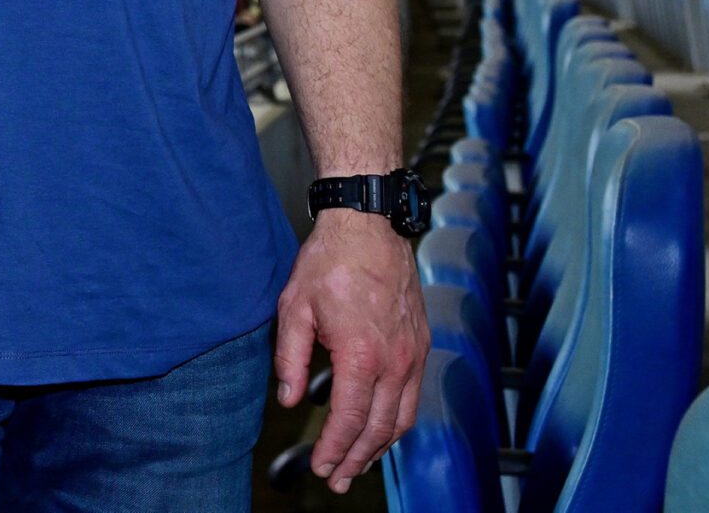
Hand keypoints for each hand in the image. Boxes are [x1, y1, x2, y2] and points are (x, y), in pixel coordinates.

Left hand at [274, 210, 429, 492]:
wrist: (369, 227)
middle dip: (358, 459)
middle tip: (339, 480)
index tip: (323, 468)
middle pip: (380, 427)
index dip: (335, 449)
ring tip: (360, 465)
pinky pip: (412, 395)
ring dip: (381, 447)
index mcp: (361, 354)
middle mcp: (395, 360)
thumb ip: (289, 358)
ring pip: (402, 417)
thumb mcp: (294, 307)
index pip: (349, 418)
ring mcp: (414, 353)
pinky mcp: (421, 344)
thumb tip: (287, 400)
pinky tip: (381, 429)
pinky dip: (397, 421)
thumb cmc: (329, 263)